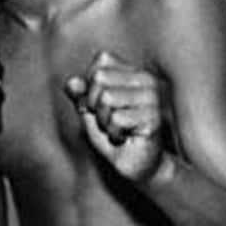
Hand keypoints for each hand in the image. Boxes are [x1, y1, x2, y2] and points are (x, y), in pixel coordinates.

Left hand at [65, 50, 166, 185]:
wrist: (136, 164)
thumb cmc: (115, 134)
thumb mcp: (91, 112)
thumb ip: (81, 94)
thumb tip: (71, 83)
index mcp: (133, 72)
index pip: (101, 61)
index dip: (92, 85)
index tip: (101, 106)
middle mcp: (146, 79)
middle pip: (100, 78)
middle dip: (96, 105)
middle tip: (110, 121)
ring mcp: (152, 97)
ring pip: (107, 98)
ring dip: (105, 121)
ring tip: (118, 129)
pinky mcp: (153, 117)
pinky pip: (116, 119)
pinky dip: (114, 133)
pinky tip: (126, 138)